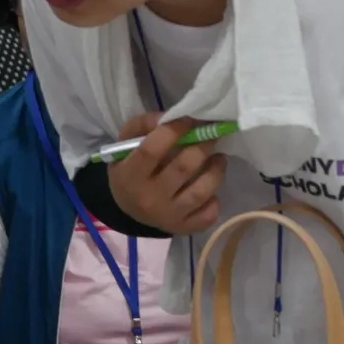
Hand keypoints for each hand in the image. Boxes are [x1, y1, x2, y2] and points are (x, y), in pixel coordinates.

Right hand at [106, 112, 226, 236]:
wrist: (128, 211)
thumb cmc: (129, 170)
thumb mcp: (124, 144)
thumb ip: (143, 125)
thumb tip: (176, 115)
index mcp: (130, 175)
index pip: (152, 149)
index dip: (175, 130)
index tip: (191, 118)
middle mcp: (149, 198)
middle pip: (184, 168)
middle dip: (203, 145)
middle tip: (212, 134)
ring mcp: (168, 216)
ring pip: (201, 191)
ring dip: (216, 170)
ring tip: (219, 158)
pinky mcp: (183, 228)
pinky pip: (208, 215)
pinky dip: (214, 200)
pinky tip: (210, 189)